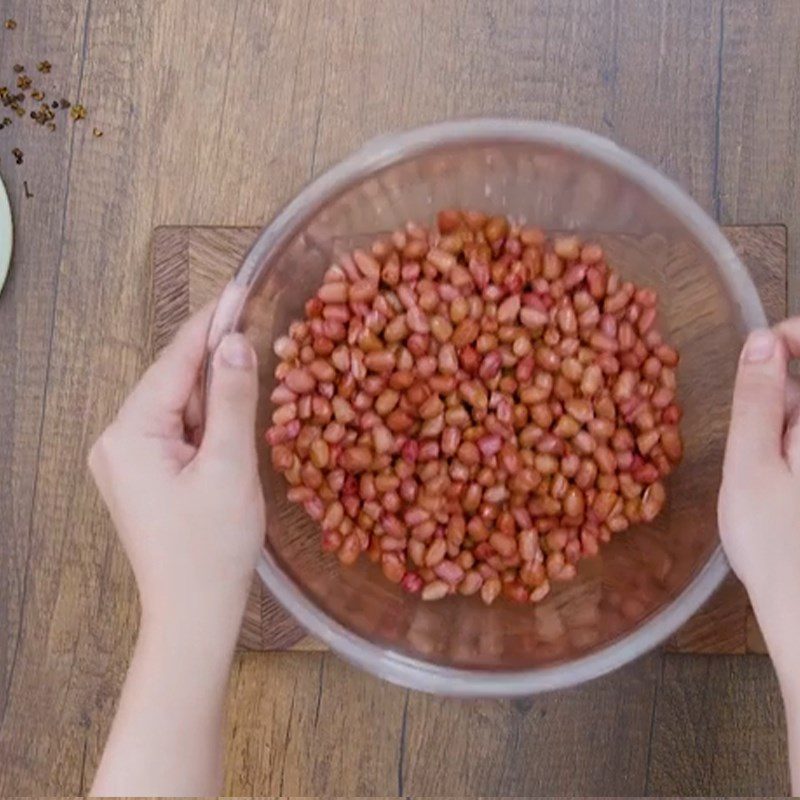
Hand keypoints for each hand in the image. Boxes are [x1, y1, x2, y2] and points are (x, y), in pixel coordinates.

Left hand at [89, 305, 264, 642]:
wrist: (194, 614)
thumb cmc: (212, 548)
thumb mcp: (231, 467)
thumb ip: (233, 400)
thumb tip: (234, 343)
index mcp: (131, 434)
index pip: (175, 362)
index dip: (211, 323)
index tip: (239, 289)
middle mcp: (117, 441)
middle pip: (173, 382)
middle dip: (215, 359)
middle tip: (256, 327)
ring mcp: (126, 460)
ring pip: (178, 406)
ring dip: (215, 393)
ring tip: (253, 376)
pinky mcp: (143, 476)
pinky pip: (177, 431)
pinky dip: (207, 420)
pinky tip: (233, 420)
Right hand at [718, 318, 799, 679]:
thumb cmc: (777, 547)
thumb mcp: (750, 465)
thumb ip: (756, 399)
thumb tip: (762, 341)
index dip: (793, 338)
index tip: (758, 353)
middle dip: (784, 393)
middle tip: (756, 440)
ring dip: (788, 423)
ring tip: (767, 472)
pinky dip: (795, 446)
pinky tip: (785, 481)